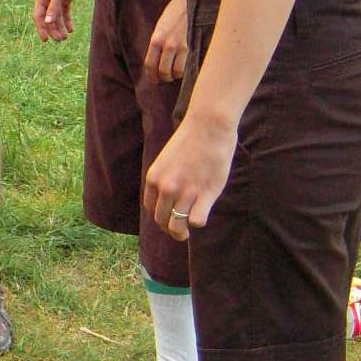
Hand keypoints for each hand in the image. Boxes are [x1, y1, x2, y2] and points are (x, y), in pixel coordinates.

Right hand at [33, 0, 85, 40]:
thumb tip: (48, 22)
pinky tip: (71, 30)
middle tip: (60, 40)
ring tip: (65, 37)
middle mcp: (47, 0)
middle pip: (48, 19)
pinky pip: (64, 13)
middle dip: (53, 30)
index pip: (38, 16)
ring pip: (56, 18)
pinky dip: (67, 21)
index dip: (41, 28)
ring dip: (60, 28)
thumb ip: (53, 8)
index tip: (45, 40)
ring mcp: (56, 0)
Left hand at [143, 111, 237, 239]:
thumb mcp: (167, 161)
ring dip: (181, 233)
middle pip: (162, 221)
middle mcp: (166, 188)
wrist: (208, 126)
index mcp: (154, 179)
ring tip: (185, 234)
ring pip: (177, 226)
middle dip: (169, 229)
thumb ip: (165, 180)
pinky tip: (202, 214)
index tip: (168, 219)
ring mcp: (185, 192)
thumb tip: (167, 199)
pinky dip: (198, 222)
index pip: (151, 210)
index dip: (160, 218)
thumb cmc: (191, 141)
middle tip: (178, 232)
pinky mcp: (205, 193)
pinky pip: (197, 221)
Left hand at [144, 0, 187, 81]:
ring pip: (176, 72)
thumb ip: (157, 44)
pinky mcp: (192, 46)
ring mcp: (181, 46)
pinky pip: (187, 65)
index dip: (151, 76)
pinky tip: (183, 68)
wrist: (188, 2)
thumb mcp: (159, 28)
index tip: (154, 80)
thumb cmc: (172, 14)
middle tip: (164, 79)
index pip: (150, 65)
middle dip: (163, 79)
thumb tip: (156, 61)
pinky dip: (185, 70)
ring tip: (174, 75)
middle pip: (163, 72)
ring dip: (175, 76)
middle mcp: (167, 45)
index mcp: (156, 40)